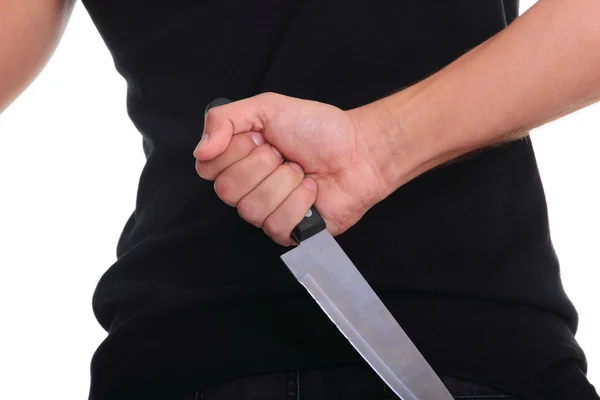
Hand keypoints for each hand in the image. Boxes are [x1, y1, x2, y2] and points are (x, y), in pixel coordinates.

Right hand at [193, 92, 390, 246]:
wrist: (359, 150)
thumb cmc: (318, 129)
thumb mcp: (267, 107)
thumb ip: (225, 119)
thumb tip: (200, 150)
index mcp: (237, 160)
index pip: (208, 168)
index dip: (235, 152)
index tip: (261, 137)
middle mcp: (247, 188)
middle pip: (226, 191)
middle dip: (262, 165)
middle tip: (284, 153)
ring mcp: (266, 212)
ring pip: (251, 209)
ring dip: (284, 183)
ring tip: (301, 170)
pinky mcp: (288, 232)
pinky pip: (277, 225)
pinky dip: (299, 202)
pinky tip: (312, 190)